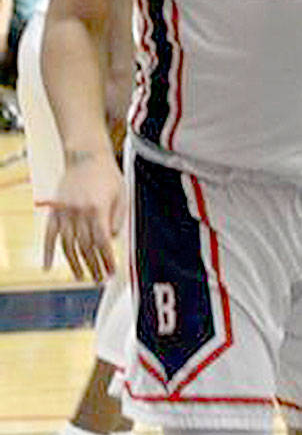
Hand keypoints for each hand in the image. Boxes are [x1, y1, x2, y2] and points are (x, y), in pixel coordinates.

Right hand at [43, 151, 125, 281]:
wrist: (86, 155)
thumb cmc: (108, 174)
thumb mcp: (121, 193)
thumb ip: (118, 217)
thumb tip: (111, 240)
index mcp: (98, 208)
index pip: (102, 241)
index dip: (107, 259)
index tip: (111, 272)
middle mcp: (79, 212)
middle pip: (86, 247)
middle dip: (94, 266)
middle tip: (100, 279)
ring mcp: (64, 212)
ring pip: (68, 245)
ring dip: (74, 264)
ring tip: (81, 277)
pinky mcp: (54, 210)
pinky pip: (49, 236)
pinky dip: (47, 252)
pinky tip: (48, 268)